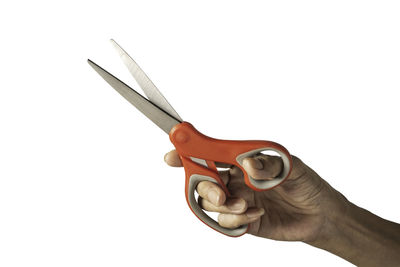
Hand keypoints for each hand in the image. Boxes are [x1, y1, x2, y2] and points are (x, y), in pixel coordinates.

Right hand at [164, 150, 347, 241]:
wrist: (320, 214)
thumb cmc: (306, 184)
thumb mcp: (292, 167)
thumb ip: (269, 164)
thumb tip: (248, 164)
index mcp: (241, 161)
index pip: (209, 154)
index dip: (188, 152)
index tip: (172, 154)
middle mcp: (234, 180)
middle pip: (202, 180)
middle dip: (204, 187)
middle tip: (220, 192)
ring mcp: (236, 200)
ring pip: (210, 203)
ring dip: (223, 205)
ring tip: (245, 205)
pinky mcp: (242, 221)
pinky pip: (224, 222)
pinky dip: (235, 220)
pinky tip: (254, 214)